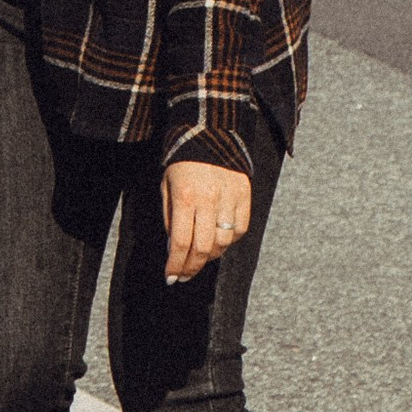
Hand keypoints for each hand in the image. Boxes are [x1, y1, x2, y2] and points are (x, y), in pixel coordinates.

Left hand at [161, 158, 251, 284]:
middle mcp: (209, 199)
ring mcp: (229, 198)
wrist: (208, 133)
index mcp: (185, 196)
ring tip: (200, 257)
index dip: (176, 264)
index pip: (181, 241)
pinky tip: (218, 241)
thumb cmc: (181, 163)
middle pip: (203, 247)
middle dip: (192, 267)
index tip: (171, 278)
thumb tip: (174, 249)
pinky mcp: (245, 195)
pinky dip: (229, 241)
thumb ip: (170, 218)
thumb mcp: (166, 186)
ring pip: (223, 242)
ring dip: (210, 256)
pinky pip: (240, 229)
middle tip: (184, 276)